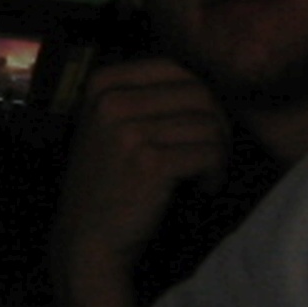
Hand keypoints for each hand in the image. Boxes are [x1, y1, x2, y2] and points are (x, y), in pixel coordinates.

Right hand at [49, 58, 229, 306]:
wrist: (88, 239)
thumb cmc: (110, 183)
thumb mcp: (110, 125)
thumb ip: (145, 95)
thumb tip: (208, 77)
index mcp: (101, 84)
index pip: (174, 67)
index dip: (198, 94)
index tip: (198, 126)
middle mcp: (111, 101)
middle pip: (197, 92)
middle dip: (217, 123)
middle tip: (213, 153)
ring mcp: (129, 130)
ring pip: (208, 123)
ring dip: (219, 151)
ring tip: (207, 173)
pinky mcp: (150, 162)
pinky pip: (209, 152)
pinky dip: (216, 172)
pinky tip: (204, 187)